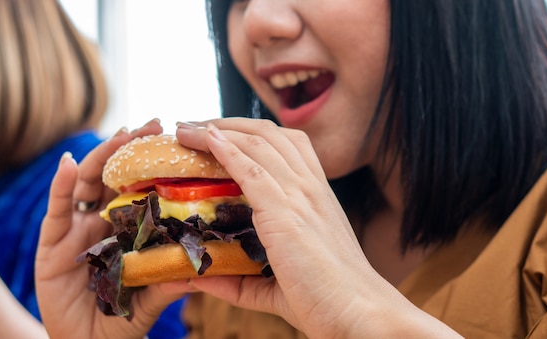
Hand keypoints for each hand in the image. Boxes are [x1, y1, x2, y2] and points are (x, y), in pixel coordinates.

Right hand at [35, 120, 191, 338]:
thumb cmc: (122, 320)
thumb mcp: (152, 299)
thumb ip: (170, 282)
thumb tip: (204, 267)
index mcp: (130, 229)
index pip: (144, 188)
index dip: (158, 165)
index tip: (179, 142)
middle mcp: (105, 221)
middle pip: (118, 175)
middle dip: (134, 148)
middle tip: (155, 124)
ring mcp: (78, 227)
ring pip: (90, 182)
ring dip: (105, 155)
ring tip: (123, 134)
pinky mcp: (53, 241)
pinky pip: (58, 208)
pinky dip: (62, 184)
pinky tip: (70, 163)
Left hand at [175, 118, 455, 337]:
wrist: (358, 313)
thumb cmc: (327, 301)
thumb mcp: (278, 283)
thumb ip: (239, 280)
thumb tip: (198, 278)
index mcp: (317, 197)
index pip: (287, 146)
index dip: (252, 135)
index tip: (219, 136)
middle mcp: (311, 187)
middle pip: (268, 134)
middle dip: (229, 124)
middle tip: (195, 128)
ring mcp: (300, 195)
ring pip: (257, 142)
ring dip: (219, 129)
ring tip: (188, 129)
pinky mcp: (285, 210)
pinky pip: (249, 167)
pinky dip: (224, 147)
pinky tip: (203, 139)